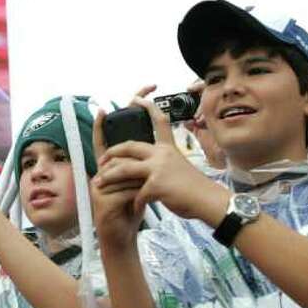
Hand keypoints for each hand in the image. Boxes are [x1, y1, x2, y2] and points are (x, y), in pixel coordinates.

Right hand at [90, 110, 144, 248]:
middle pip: (118, 159)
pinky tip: (141, 204)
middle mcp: (99, 176)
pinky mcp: (102, 201)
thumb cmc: (129, 209)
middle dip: (131, 159)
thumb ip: (135, 170)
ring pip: (125, 175)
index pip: (102, 145)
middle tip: (145, 163)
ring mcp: (98, 188)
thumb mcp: (134, 186)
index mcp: (107, 171)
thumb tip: (147, 152)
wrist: (122, 236)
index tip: (101, 110)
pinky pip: (126, 191)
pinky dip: (138, 196)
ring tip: (149, 192)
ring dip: (140, 184)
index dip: (100, 128)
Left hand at [95, 94, 230, 222]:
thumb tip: (148, 168)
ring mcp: (158, 168)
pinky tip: (135, 209)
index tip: (136, 99)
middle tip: (102, 159)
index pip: (159, 121)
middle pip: (130, 146)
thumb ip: (163, 163)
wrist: (208, 201)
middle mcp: (162, 154)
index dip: (148, 107)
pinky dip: (135, 203)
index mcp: (168, 148)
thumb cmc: (194, 188)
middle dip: (112, 152)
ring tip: (99, 182)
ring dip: (109, 176)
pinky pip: (137, 194)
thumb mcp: (179, 167)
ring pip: (124, 168)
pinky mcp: (156, 184)